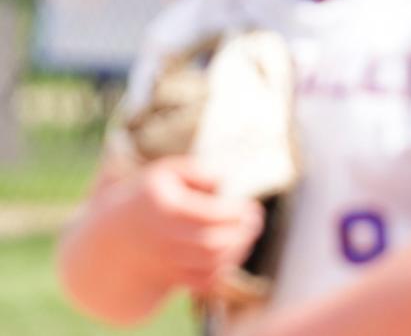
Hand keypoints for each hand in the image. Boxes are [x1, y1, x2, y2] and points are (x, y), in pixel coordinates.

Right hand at [107, 156, 263, 294]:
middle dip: (241, 232)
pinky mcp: (171, 278)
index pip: (208, 214)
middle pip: (211, 242)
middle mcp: (162, 237)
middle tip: (255, 220)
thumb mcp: (167, 172)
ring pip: (210, 263)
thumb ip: (199, 172)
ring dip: (237, 249)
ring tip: (247, 233)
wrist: (112, 238)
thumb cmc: (149, 197)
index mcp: (164, 206)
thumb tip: (226, 182)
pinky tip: (232, 251)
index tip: (250, 206)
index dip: (235, 212)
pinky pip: (204, 281)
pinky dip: (224, 269)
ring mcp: (165, 261)